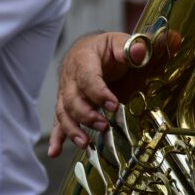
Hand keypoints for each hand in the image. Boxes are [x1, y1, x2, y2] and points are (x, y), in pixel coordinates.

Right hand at [48, 32, 145, 156]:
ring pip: (64, 112)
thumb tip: (140, 51)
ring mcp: (66, 92)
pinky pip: (59, 121)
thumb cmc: (106, 48)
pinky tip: (55, 152)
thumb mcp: (119, 42)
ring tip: (85, 142)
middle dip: (87, 115)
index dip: (98, 93)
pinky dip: (56, 137)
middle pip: (72, 99)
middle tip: (103, 125)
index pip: (87, 77)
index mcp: (83, 59)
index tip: (113, 105)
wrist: (89, 50)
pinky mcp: (66, 104)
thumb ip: (131, 47)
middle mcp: (70, 77)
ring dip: (73, 129)